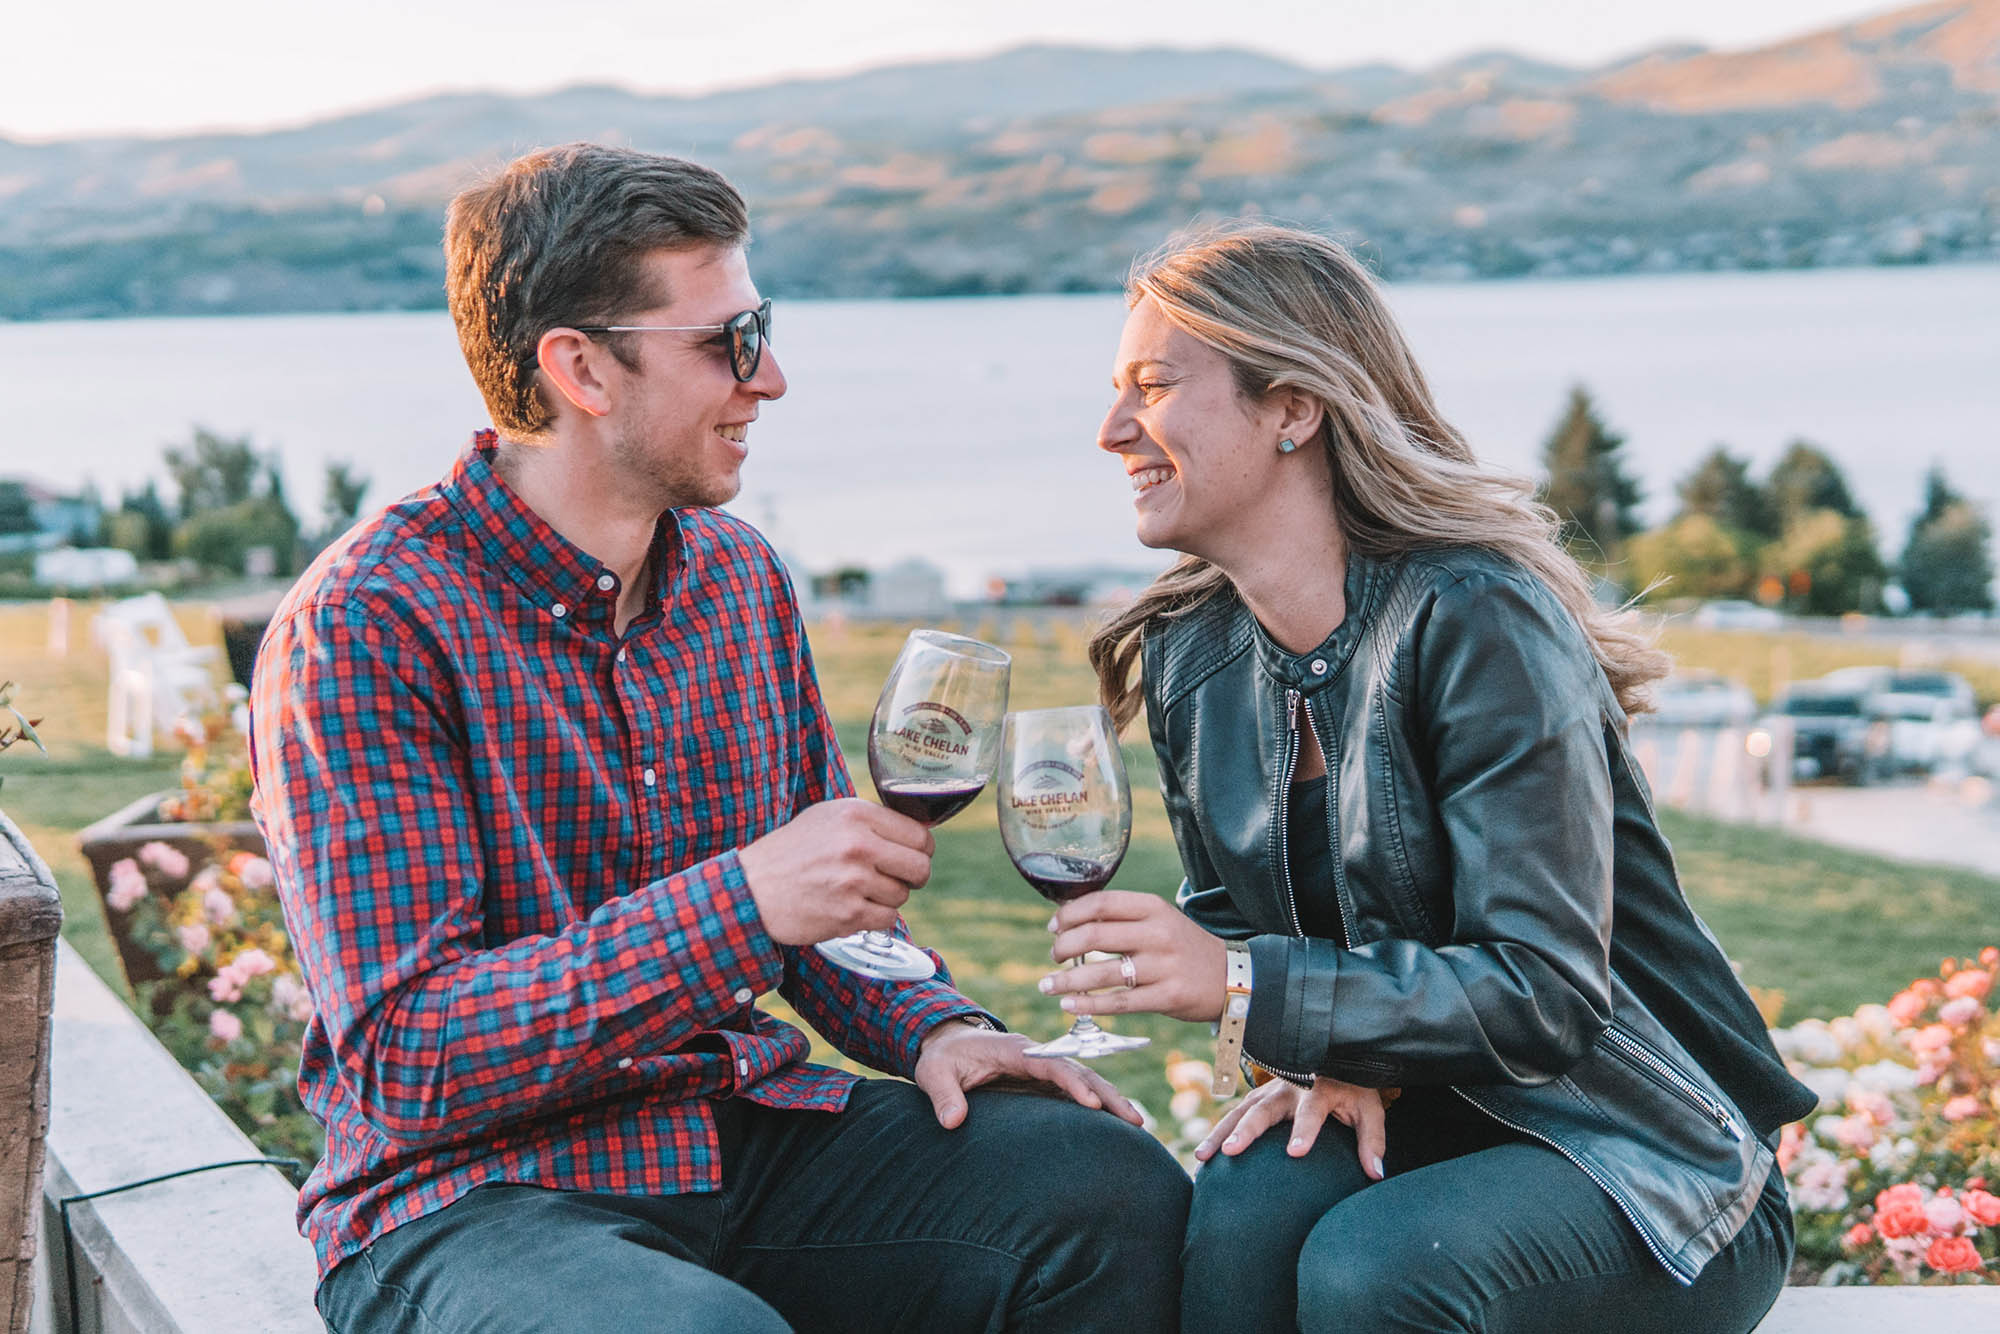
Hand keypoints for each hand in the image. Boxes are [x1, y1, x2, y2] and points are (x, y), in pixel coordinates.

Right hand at [738, 798, 932, 945]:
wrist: (751, 889)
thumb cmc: (790, 853)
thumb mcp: (827, 818)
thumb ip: (870, 822)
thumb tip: (917, 835)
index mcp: (856, 814)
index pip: (920, 835)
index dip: (921, 850)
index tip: (912, 856)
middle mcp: (858, 844)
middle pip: (921, 867)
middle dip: (914, 877)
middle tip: (896, 879)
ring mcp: (854, 880)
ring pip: (903, 895)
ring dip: (887, 898)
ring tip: (858, 891)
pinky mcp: (848, 913)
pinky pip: (888, 919)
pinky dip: (875, 918)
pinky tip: (853, 908)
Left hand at [912, 1019, 1144, 1129]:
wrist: (948, 1045)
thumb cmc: (942, 1058)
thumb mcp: (933, 1073)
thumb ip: (943, 1095)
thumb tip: (953, 1122)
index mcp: (1014, 1051)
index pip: (1051, 1064)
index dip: (1072, 1082)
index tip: (1091, 1103)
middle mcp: (1037, 1058)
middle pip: (1079, 1072)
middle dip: (1107, 1094)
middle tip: (1134, 1119)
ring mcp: (1043, 1071)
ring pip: (1085, 1082)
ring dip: (1110, 1101)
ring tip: (1138, 1125)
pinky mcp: (1044, 1084)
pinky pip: (1076, 1093)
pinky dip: (1098, 1107)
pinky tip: (1117, 1127)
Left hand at [1040, 890, 1226, 1022]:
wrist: (1233, 977)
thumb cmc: (1184, 947)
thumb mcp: (1160, 920)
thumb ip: (1123, 918)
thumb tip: (1069, 921)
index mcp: (1153, 908)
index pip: (1100, 903)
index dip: (1069, 915)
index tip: (1053, 927)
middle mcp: (1158, 934)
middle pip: (1095, 935)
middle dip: (1063, 947)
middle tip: (1053, 957)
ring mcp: (1164, 967)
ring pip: (1102, 973)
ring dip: (1067, 981)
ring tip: (1047, 985)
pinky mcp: (1167, 997)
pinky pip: (1119, 1002)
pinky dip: (1088, 1005)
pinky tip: (1069, 1005)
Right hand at [1196, 1077, 1387, 1178]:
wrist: (1335, 1058)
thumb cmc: (1354, 1089)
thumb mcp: (1370, 1110)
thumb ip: (1372, 1141)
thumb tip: (1376, 1174)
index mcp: (1320, 1090)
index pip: (1311, 1112)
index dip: (1303, 1131)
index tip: (1295, 1153)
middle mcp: (1290, 1088)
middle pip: (1264, 1109)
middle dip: (1247, 1131)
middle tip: (1232, 1152)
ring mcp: (1269, 1090)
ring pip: (1241, 1111)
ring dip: (1221, 1132)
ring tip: (1203, 1157)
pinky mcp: (1258, 1096)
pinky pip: (1235, 1113)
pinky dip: (1219, 1131)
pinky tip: (1205, 1155)